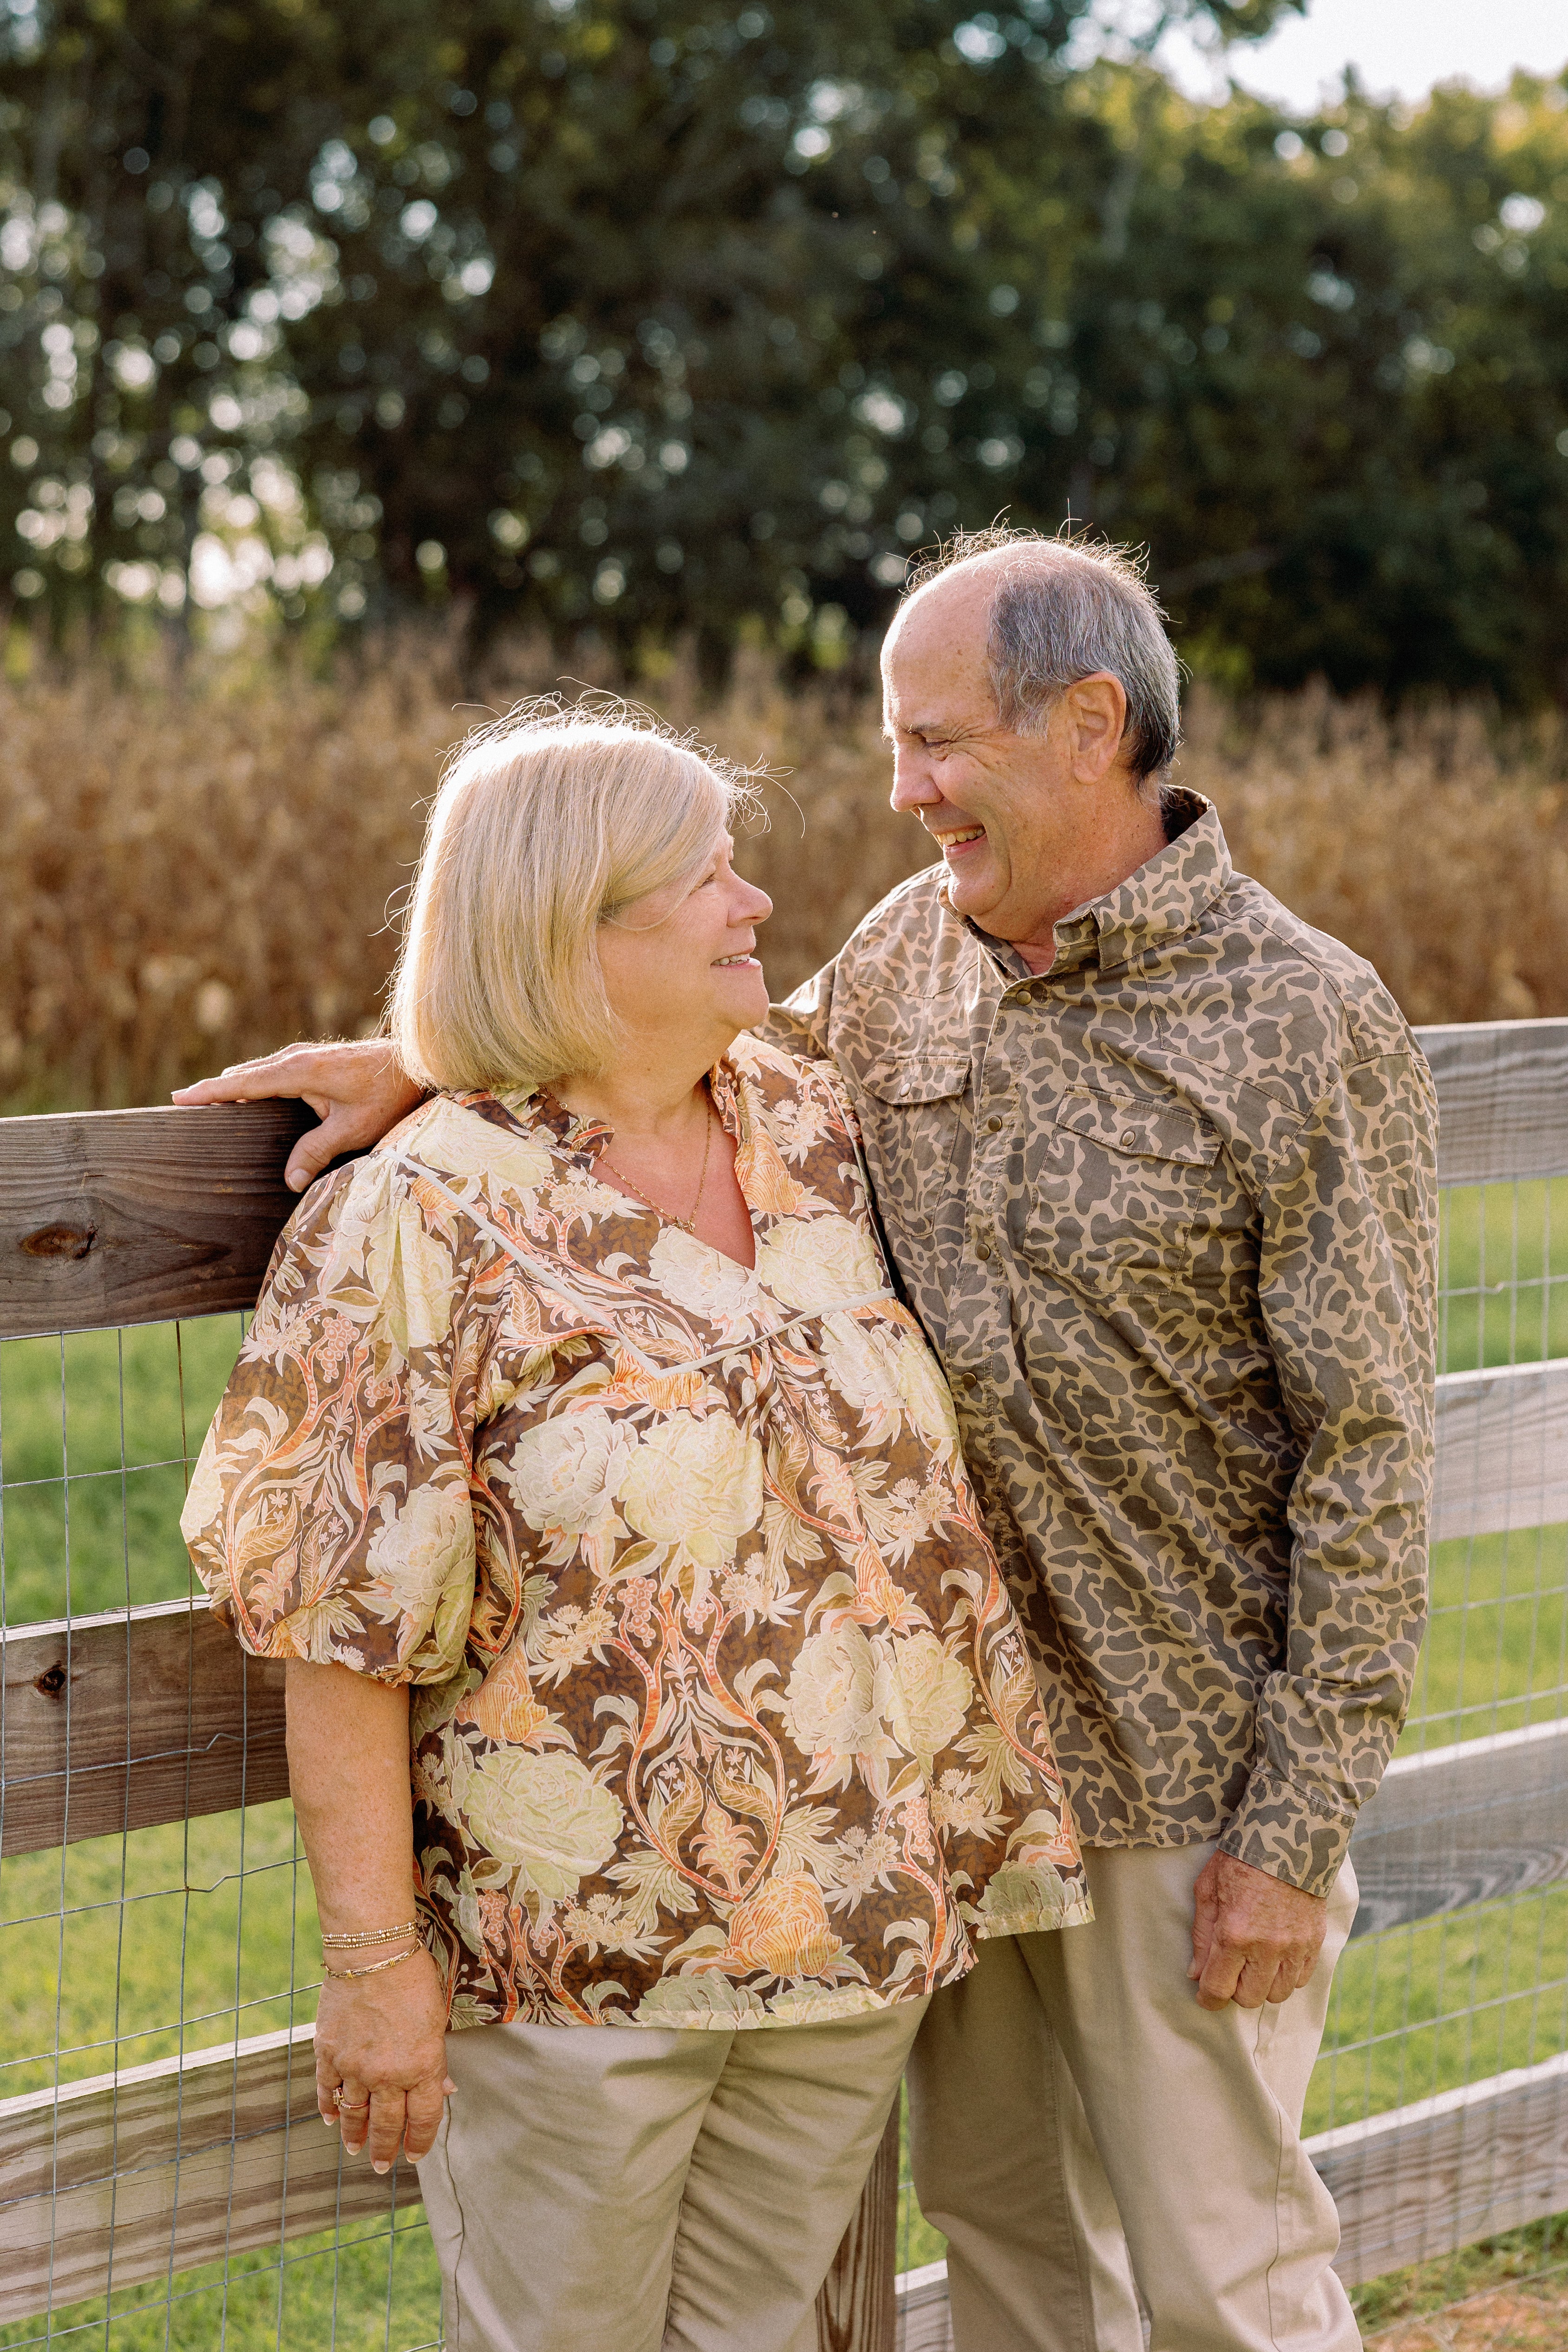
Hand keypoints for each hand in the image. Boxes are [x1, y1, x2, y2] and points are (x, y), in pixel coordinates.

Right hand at [172, 1040, 424, 1191]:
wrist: (416, 1064)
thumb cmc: (387, 1096)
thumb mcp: (353, 1129)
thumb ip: (317, 1152)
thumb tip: (288, 1181)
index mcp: (297, 1071)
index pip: (242, 1083)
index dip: (209, 1092)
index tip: (178, 1099)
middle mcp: (295, 1058)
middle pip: (243, 1076)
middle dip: (214, 1090)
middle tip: (181, 1106)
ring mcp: (303, 1056)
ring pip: (258, 1073)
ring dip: (234, 1086)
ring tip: (205, 1104)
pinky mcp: (312, 1061)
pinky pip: (272, 1073)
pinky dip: (254, 1084)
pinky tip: (247, 1099)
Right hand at [315, 1947, 454, 2171]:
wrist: (372, 1951)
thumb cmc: (413, 1978)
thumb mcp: (438, 2018)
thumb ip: (437, 2059)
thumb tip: (444, 2089)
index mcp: (422, 2066)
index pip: (423, 2118)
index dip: (419, 2141)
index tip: (415, 2156)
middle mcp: (388, 2074)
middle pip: (387, 2125)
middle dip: (385, 2150)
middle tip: (381, 2166)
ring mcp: (355, 2066)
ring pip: (354, 2114)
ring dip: (355, 2135)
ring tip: (356, 2149)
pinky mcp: (328, 2053)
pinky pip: (327, 2090)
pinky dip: (329, 2107)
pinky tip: (331, 2118)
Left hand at [1188, 1850, 1328, 2011]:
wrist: (1286, 1838)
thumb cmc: (1239, 1860)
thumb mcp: (1207, 1890)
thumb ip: (1201, 1936)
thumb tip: (1196, 1974)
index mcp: (1234, 1934)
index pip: (1218, 1989)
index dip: (1208, 1998)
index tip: (1205, 1994)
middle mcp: (1266, 1946)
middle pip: (1249, 1999)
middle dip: (1235, 1990)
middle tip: (1231, 1970)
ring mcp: (1294, 1946)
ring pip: (1277, 1994)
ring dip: (1262, 1985)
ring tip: (1254, 1963)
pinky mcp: (1314, 1941)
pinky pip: (1300, 1979)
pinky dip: (1286, 1976)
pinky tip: (1276, 1957)